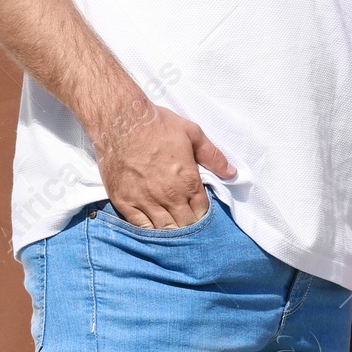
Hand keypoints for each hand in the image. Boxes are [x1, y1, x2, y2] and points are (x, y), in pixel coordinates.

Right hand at [91, 100, 234, 228]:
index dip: (202, 213)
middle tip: (186, 220)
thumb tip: (232, 173)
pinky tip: (153, 229)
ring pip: (164, 229)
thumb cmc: (158, 125)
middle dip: (188, 224)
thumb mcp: (192, 133)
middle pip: (185, 224)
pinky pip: (139, 226)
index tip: (198, 211)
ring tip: (172, 228)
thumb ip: (213, 156)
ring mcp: (145, 200)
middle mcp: (168, 195)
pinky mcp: (124, 201)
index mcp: (188, 181)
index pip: (202, 211)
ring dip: (171, 230)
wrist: (120, 120)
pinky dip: (148, 231)